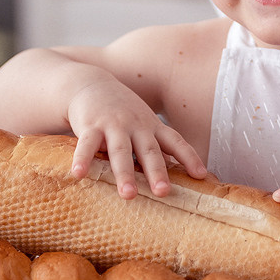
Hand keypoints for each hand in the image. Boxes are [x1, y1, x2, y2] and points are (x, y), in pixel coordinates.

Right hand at [67, 78, 205, 198]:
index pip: (176, 142)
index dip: (189, 158)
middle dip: (157, 172)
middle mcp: (136, 126)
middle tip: (163, 192)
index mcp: (152, 127)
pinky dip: (82, 160)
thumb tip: (180, 175)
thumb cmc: (123, 112)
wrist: (91, 84)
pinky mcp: (90, 126)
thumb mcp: (145, 124)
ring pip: (120, 151)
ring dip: (124, 174)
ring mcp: (113, 125)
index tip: (201, 176)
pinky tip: (78, 175)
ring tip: (128, 195)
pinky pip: (86, 145)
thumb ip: (158, 148)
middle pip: (149, 151)